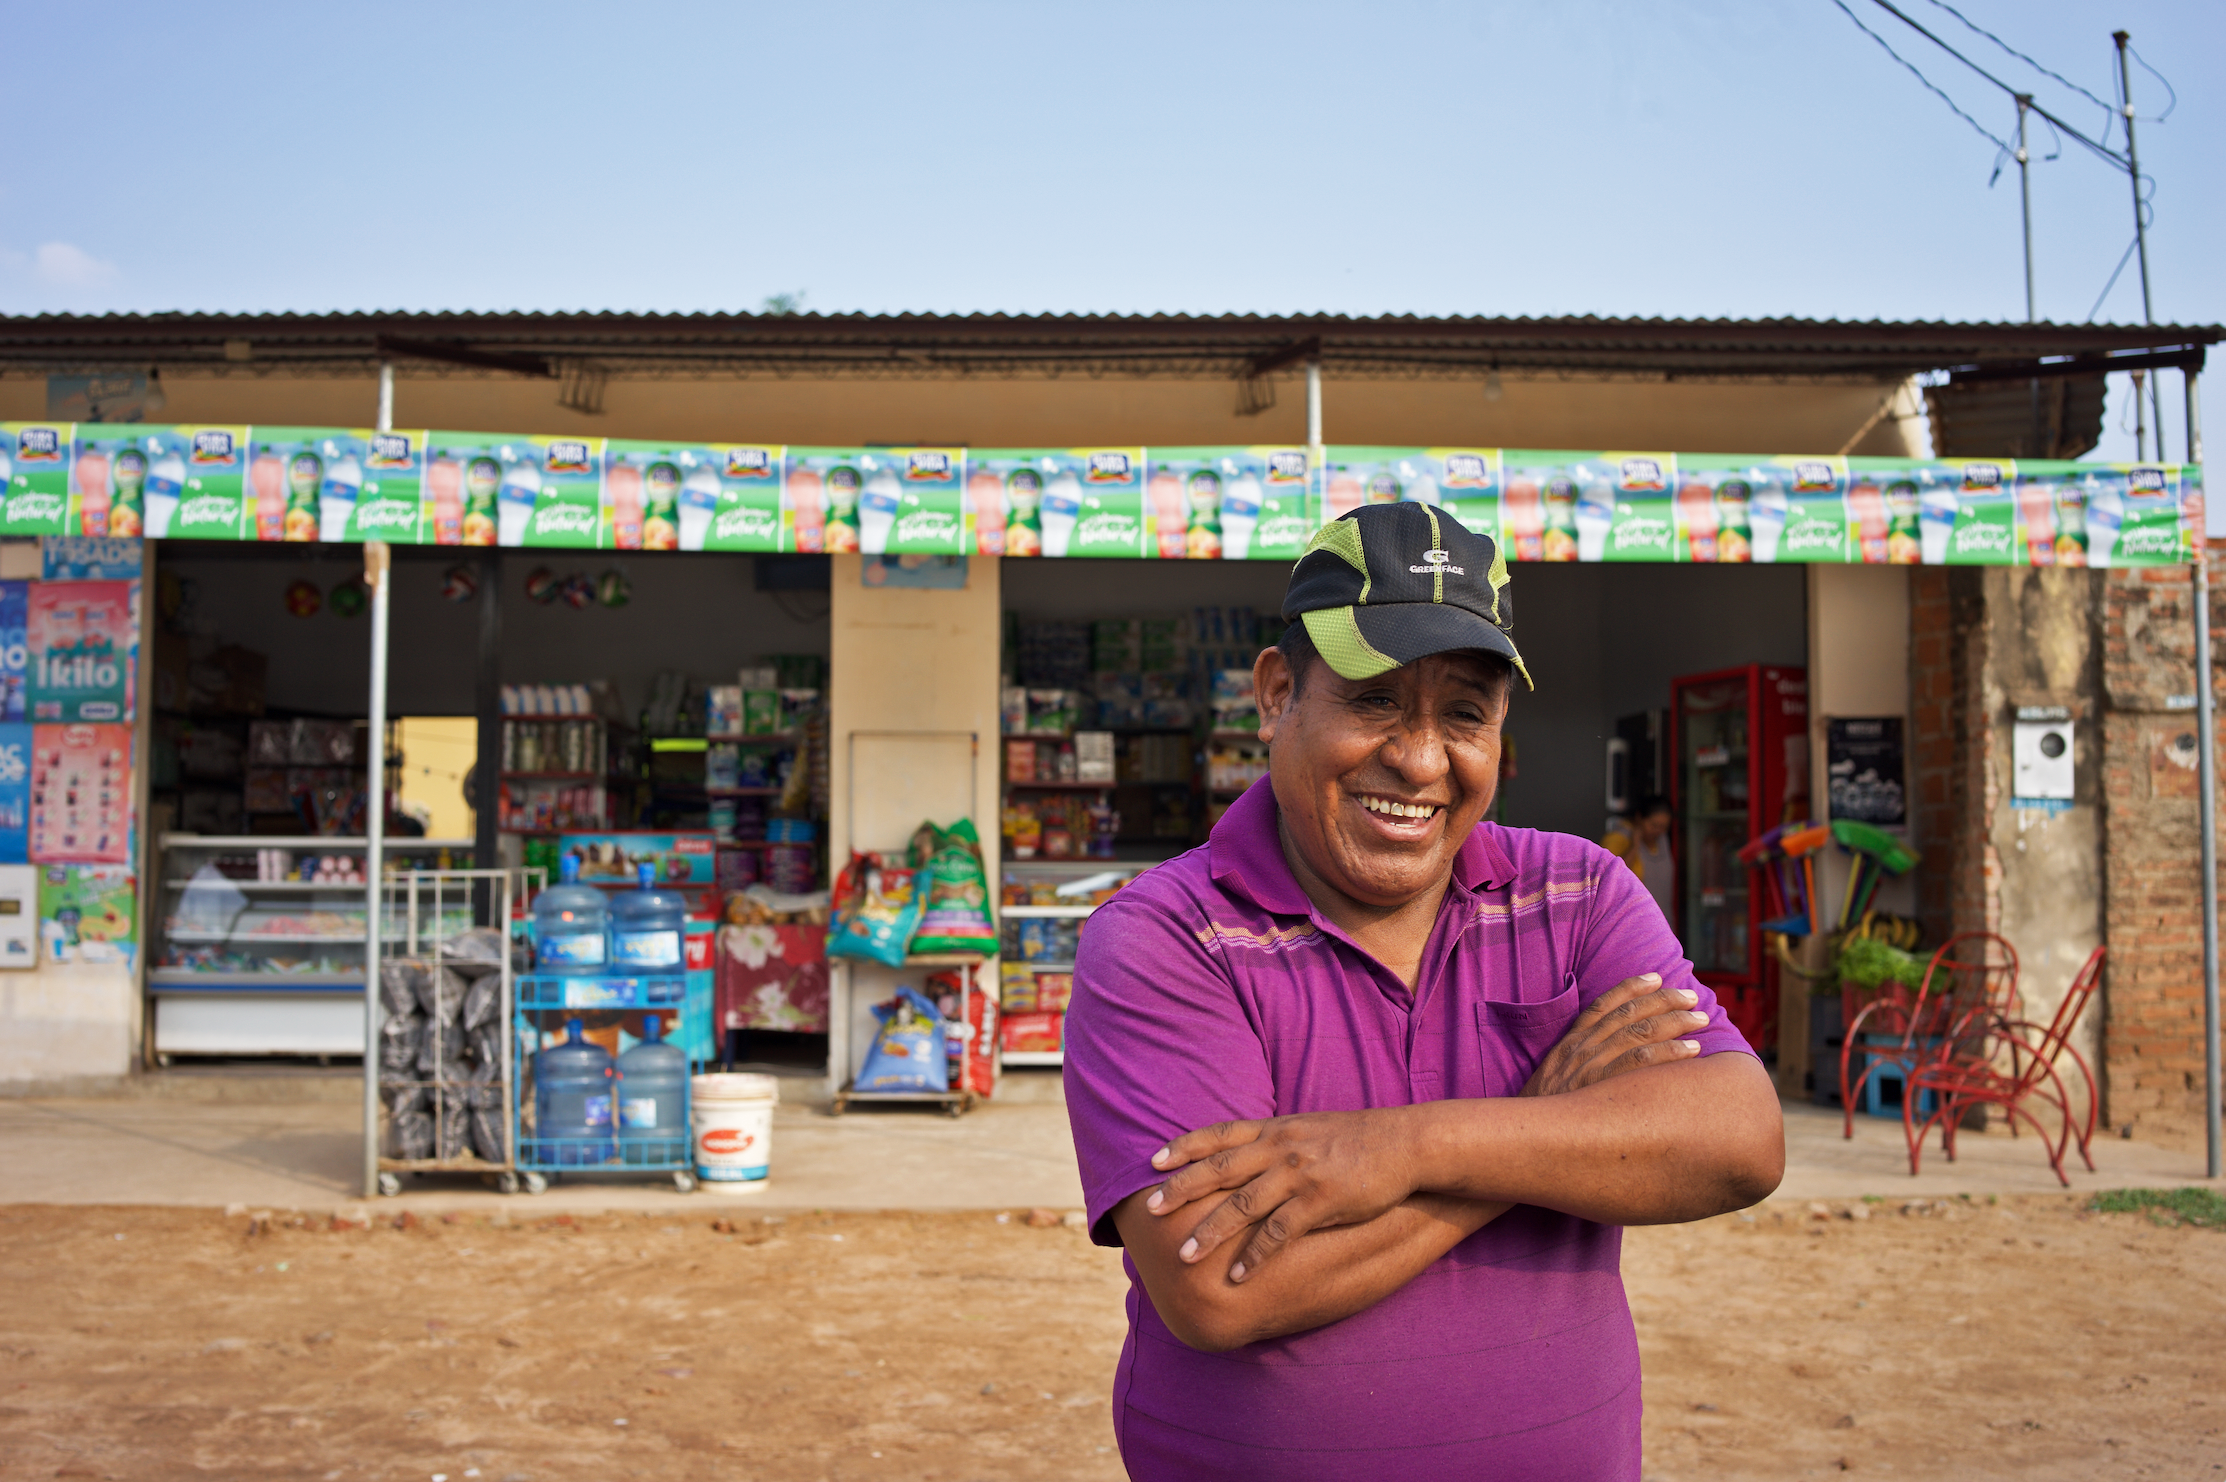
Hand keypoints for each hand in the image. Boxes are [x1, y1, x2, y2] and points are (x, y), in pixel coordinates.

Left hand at [1142, 1107, 1424, 1284]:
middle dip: (1182, 1189)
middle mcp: (1280, 1148)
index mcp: (1275, 1129)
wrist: (1405, 1143)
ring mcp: (1300, 1174)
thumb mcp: (1308, 1129)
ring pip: (1243, 1205)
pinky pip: (1280, 1233)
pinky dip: (1256, 1255)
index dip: (1184, 1147)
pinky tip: (1239, 1275)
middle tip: (1151, 1210)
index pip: (1219, 1135)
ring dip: (1211, 1232)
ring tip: (1185, 1256)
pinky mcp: (1322, 1201)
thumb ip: (1274, 1140)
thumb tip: (1244, 1153)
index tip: (1153, 1161)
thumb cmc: (1356, 1139)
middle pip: (1220, 1168)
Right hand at [1519, 973, 1709, 1097]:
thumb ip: (1575, 1068)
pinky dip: (1669, 1052)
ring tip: (1700, 1019)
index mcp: (1569, 1043)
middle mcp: (1581, 1048)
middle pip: (1628, 1014)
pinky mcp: (1599, 1085)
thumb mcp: (1551, 1081)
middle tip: (1691, 997)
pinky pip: (1641, 1062)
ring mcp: (1590, 1065)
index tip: (1655, 977)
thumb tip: (1604, 1065)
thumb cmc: (1540, 1115)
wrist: (1519, 1135)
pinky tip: (1692, 1050)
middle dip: (1663, 1001)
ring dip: (1674, 1022)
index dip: (1630, 987)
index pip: (1603, 1005)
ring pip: (1639, 1032)